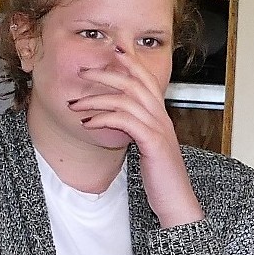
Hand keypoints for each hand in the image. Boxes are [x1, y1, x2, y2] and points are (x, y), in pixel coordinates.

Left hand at [70, 51, 203, 227]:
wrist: (177, 203)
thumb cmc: (162, 181)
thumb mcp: (148, 150)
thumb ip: (137, 132)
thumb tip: (118, 121)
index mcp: (162, 118)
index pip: (148, 80)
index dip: (131, 63)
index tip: (112, 51)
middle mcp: (163, 119)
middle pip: (135, 83)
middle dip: (107, 73)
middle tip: (83, 71)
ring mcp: (160, 130)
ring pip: (127, 99)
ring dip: (96, 98)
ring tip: (76, 104)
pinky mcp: (153, 143)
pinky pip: (125, 121)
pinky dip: (103, 118)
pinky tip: (88, 124)